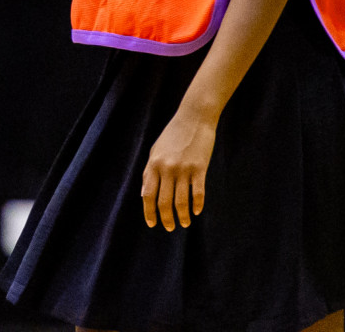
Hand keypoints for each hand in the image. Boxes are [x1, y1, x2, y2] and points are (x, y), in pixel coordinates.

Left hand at [140, 109, 215, 230]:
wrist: (194, 117)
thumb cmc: (174, 133)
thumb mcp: (156, 150)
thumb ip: (150, 171)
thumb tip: (145, 194)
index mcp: (154, 164)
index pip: (148, 194)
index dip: (149, 212)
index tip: (152, 223)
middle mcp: (167, 168)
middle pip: (164, 201)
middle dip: (165, 218)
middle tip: (169, 228)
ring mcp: (183, 168)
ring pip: (181, 201)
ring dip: (182, 216)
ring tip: (184, 224)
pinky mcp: (199, 168)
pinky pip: (198, 192)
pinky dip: (197, 204)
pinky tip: (197, 211)